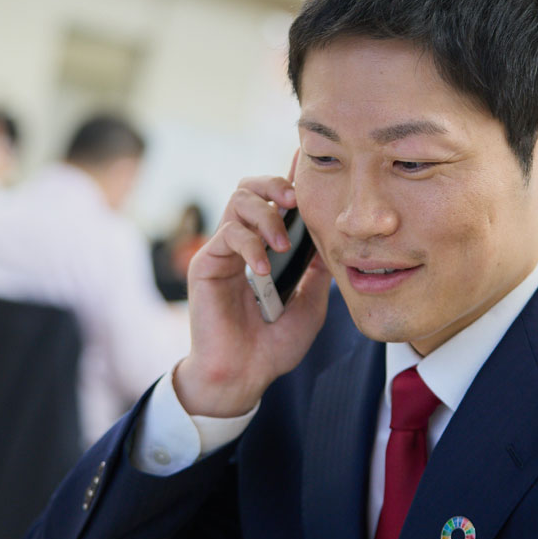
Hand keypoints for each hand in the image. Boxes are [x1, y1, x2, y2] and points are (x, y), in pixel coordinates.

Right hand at [174, 173, 332, 417]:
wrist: (244, 375)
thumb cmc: (274, 344)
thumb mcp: (310, 303)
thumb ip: (317, 269)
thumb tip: (331, 235)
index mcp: (266, 248)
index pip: (275, 202)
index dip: (290, 180)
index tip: (308, 163)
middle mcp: (243, 243)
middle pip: (250, 188)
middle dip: (274, 184)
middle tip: (295, 200)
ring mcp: (223, 251)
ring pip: (237, 201)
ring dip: (265, 215)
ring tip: (281, 244)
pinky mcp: (206, 264)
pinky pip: (227, 235)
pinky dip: (250, 245)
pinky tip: (263, 268)